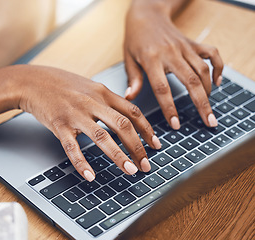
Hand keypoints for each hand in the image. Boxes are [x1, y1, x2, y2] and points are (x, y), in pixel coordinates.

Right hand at [13, 65, 161, 180]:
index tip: (155, 145)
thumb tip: (126, 115)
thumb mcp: (89, 86)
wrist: (33, 81)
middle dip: (138, 147)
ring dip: (118, 155)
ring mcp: (75, 113)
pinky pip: (72, 146)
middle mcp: (92, 102)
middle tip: (145, 164)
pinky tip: (89, 175)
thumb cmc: (62, 84)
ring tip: (129, 170)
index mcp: (102, 92)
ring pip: (101, 136)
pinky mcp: (59, 124)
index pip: (132, 112)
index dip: (147, 130)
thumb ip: (107, 99)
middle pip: (123, 125)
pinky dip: (82, 162)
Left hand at [124, 0, 223, 128]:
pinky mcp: (193, 43)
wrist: (147, 14)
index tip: (176, 124)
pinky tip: (217, 82)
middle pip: (190, 81)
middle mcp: (171, 53)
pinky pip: (212, 53)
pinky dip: (218, 67)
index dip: (169, 108)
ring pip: (203, 70)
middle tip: (209, 122)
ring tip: (208, 109)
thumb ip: (133, 79)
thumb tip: (130, 98)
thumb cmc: (135, 38)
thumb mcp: (128, 58)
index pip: (162, 88)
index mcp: (151, 59)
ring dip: (208, 91)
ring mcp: (184, 47)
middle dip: (201, 104)